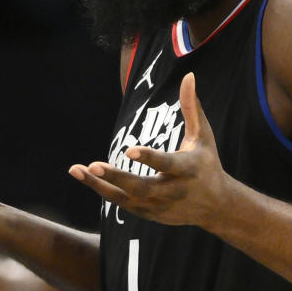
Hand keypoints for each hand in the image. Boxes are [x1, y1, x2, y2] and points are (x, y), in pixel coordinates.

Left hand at [69, 73, 231, 227]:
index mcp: (188, 170)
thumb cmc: (207, 162)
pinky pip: (121, 203)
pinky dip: (103, 190)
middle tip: (93, 165)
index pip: (167, 165)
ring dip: (99, 185)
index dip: (149, 159)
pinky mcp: (148, 214)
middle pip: (141, 188)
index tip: (129, 150)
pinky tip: (85, 176)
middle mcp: (173, 191)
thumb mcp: (202, 135)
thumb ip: (191, 107)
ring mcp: (159, 206)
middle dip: (116, 177)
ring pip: (125, 199)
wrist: (216, 206)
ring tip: (75, 169)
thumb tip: (188, 75)